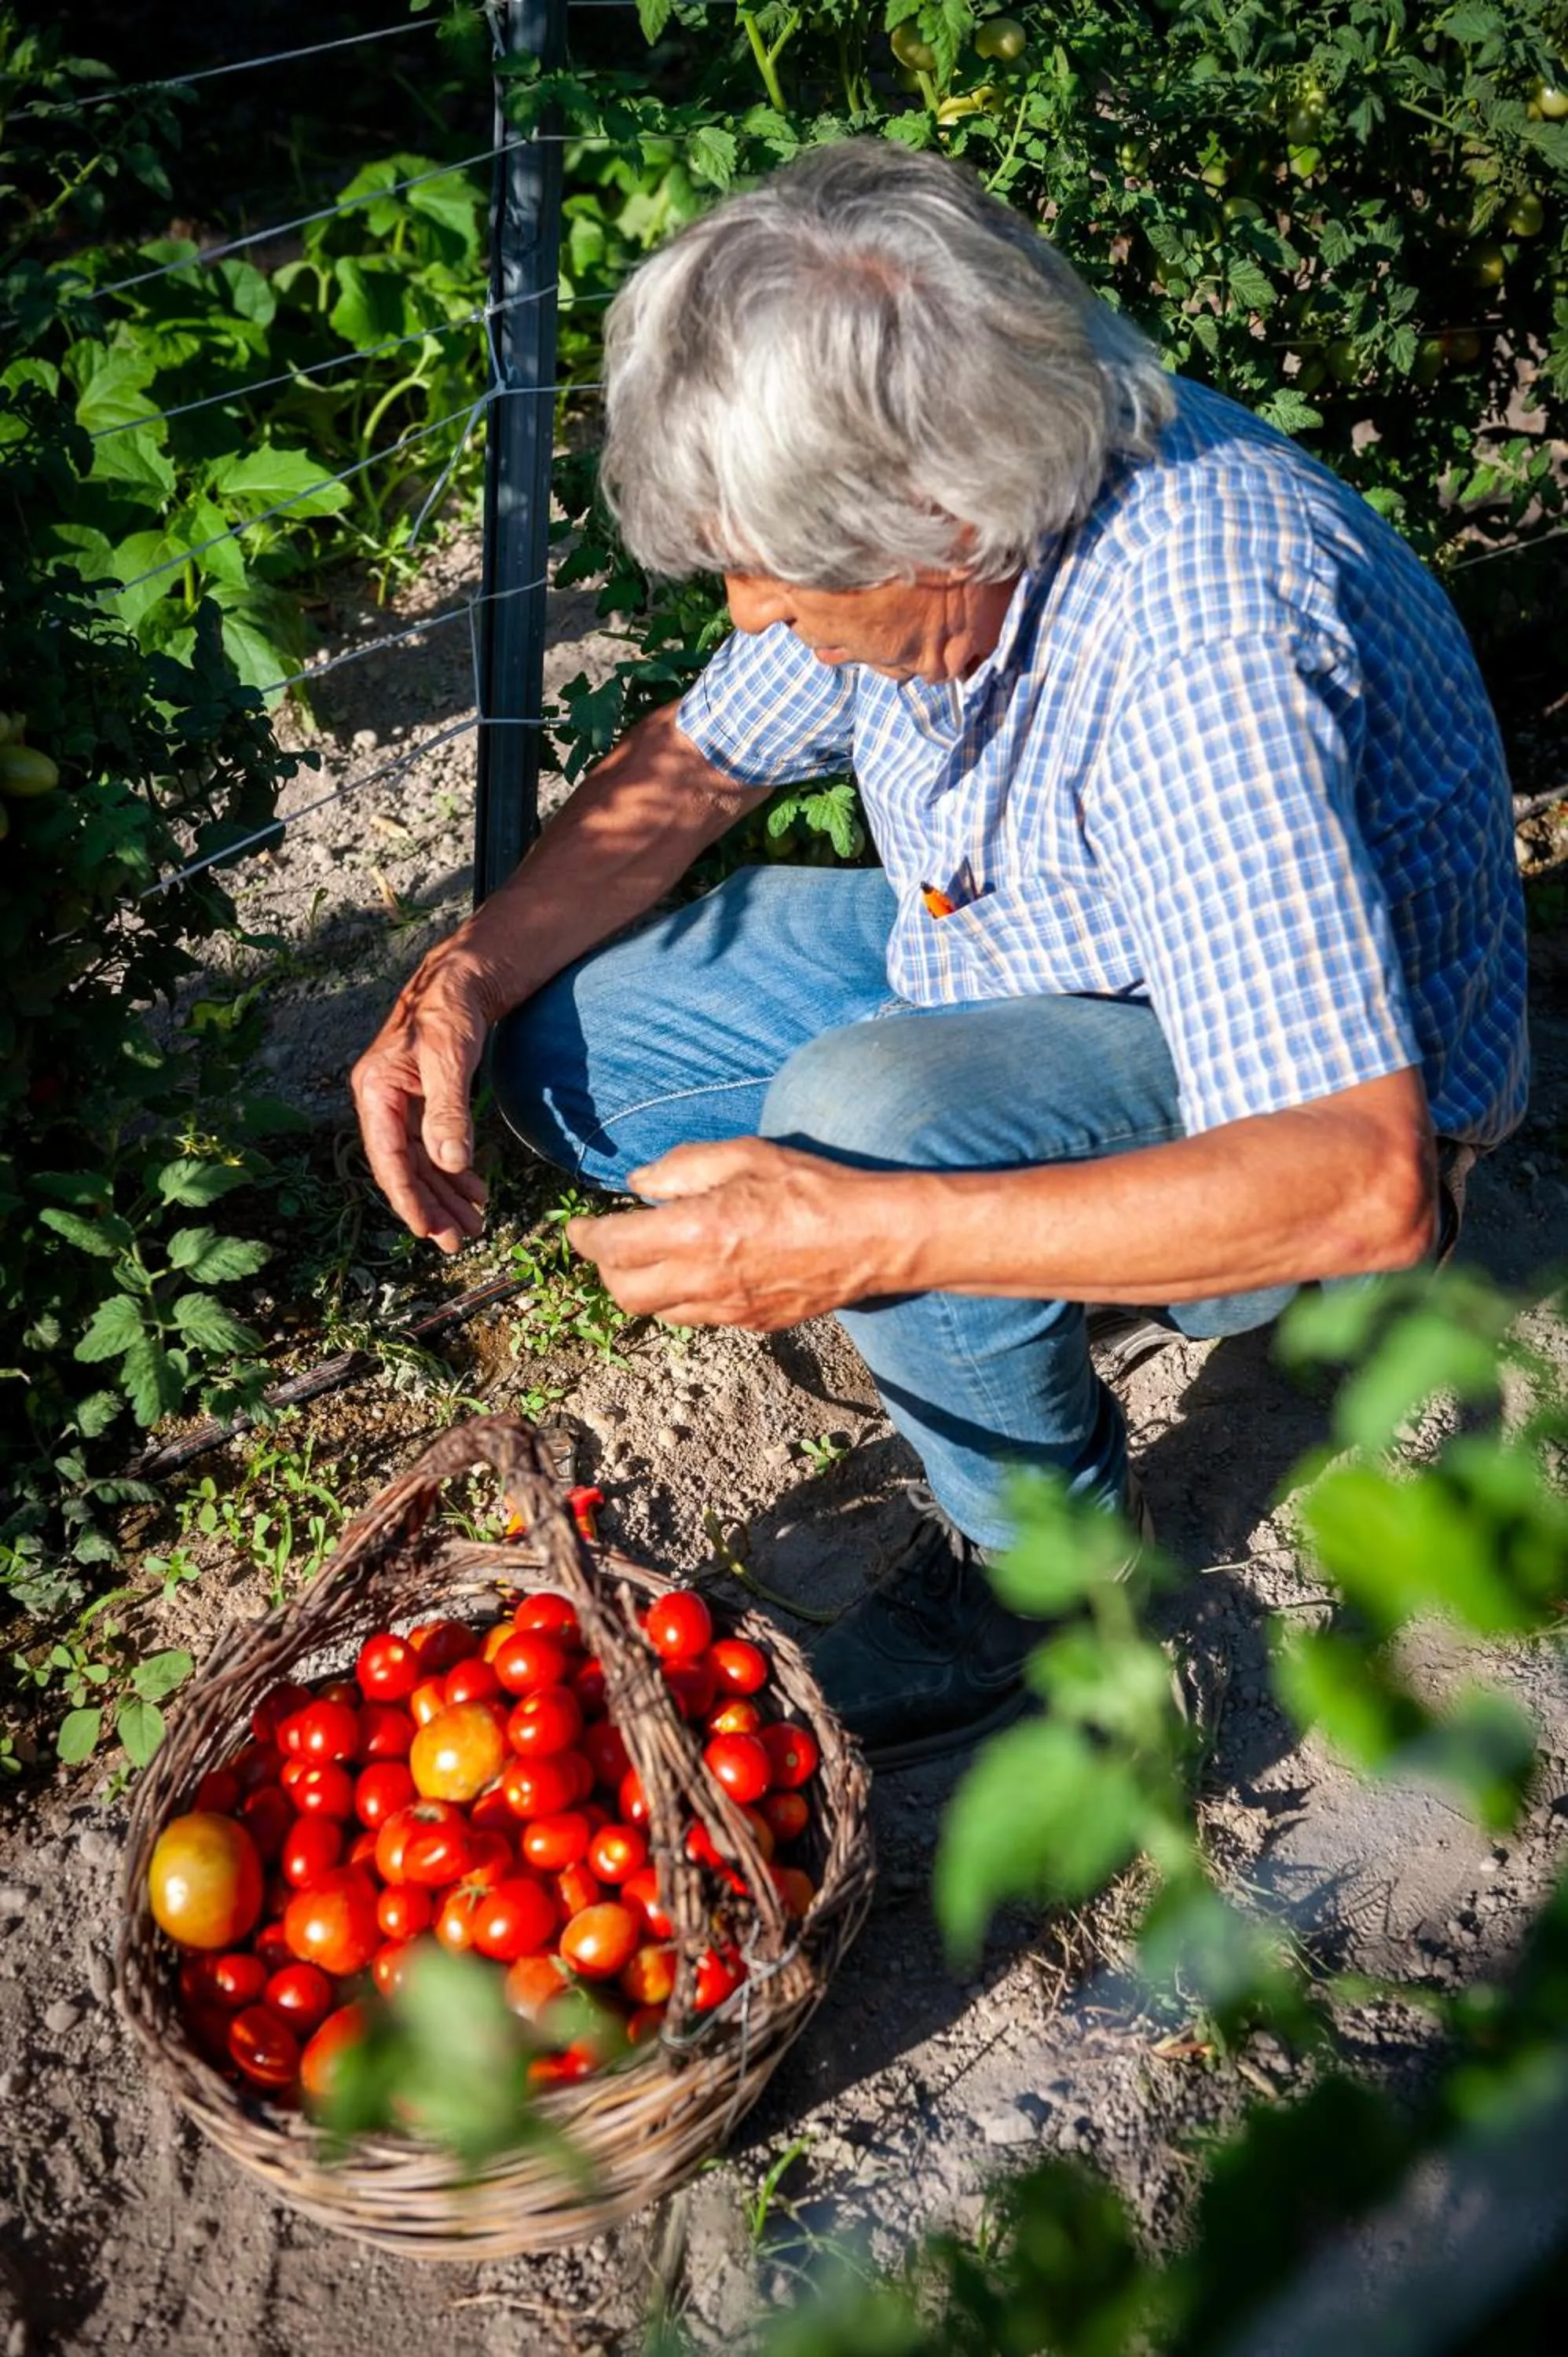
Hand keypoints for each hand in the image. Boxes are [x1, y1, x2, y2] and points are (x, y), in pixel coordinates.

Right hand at [350, 946, 494, 1253]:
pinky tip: (474, 1192)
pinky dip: (454, 1172)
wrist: (461, 979)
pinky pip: (433, 1148)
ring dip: (445, 1195)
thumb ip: (448, 1112)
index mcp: (375, 1090)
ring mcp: (400, 1104)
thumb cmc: (450, 1010)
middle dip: (431, 1207)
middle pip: (403, 1168)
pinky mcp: (421, 1103)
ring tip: (475, 1225)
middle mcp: (381, 1101)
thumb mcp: (449, 1059)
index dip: (406, 1197)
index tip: (426, 1231)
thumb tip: (450, 1163)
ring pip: (420, 1163)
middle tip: (459, 1242)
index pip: (388, 1157)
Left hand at [566, 1138, 901, 1327]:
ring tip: (656, 1256)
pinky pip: (698, 1319)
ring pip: (659, 1313)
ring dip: (644, 1287)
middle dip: (606, 1270)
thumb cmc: (812, 1188)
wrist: (874, 1238)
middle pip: (624, 1294)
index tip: (578, 1228)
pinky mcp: (752, 1324)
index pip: (612, 1247)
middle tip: (612, 1243)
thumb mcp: (743, 1155)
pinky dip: (683, 1298)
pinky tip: (701, 1270)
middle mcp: (703, 1280)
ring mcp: (728, 1310)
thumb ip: (683, 1168)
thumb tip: (641, 1183)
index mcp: (695, 1233)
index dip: (584, 1238)